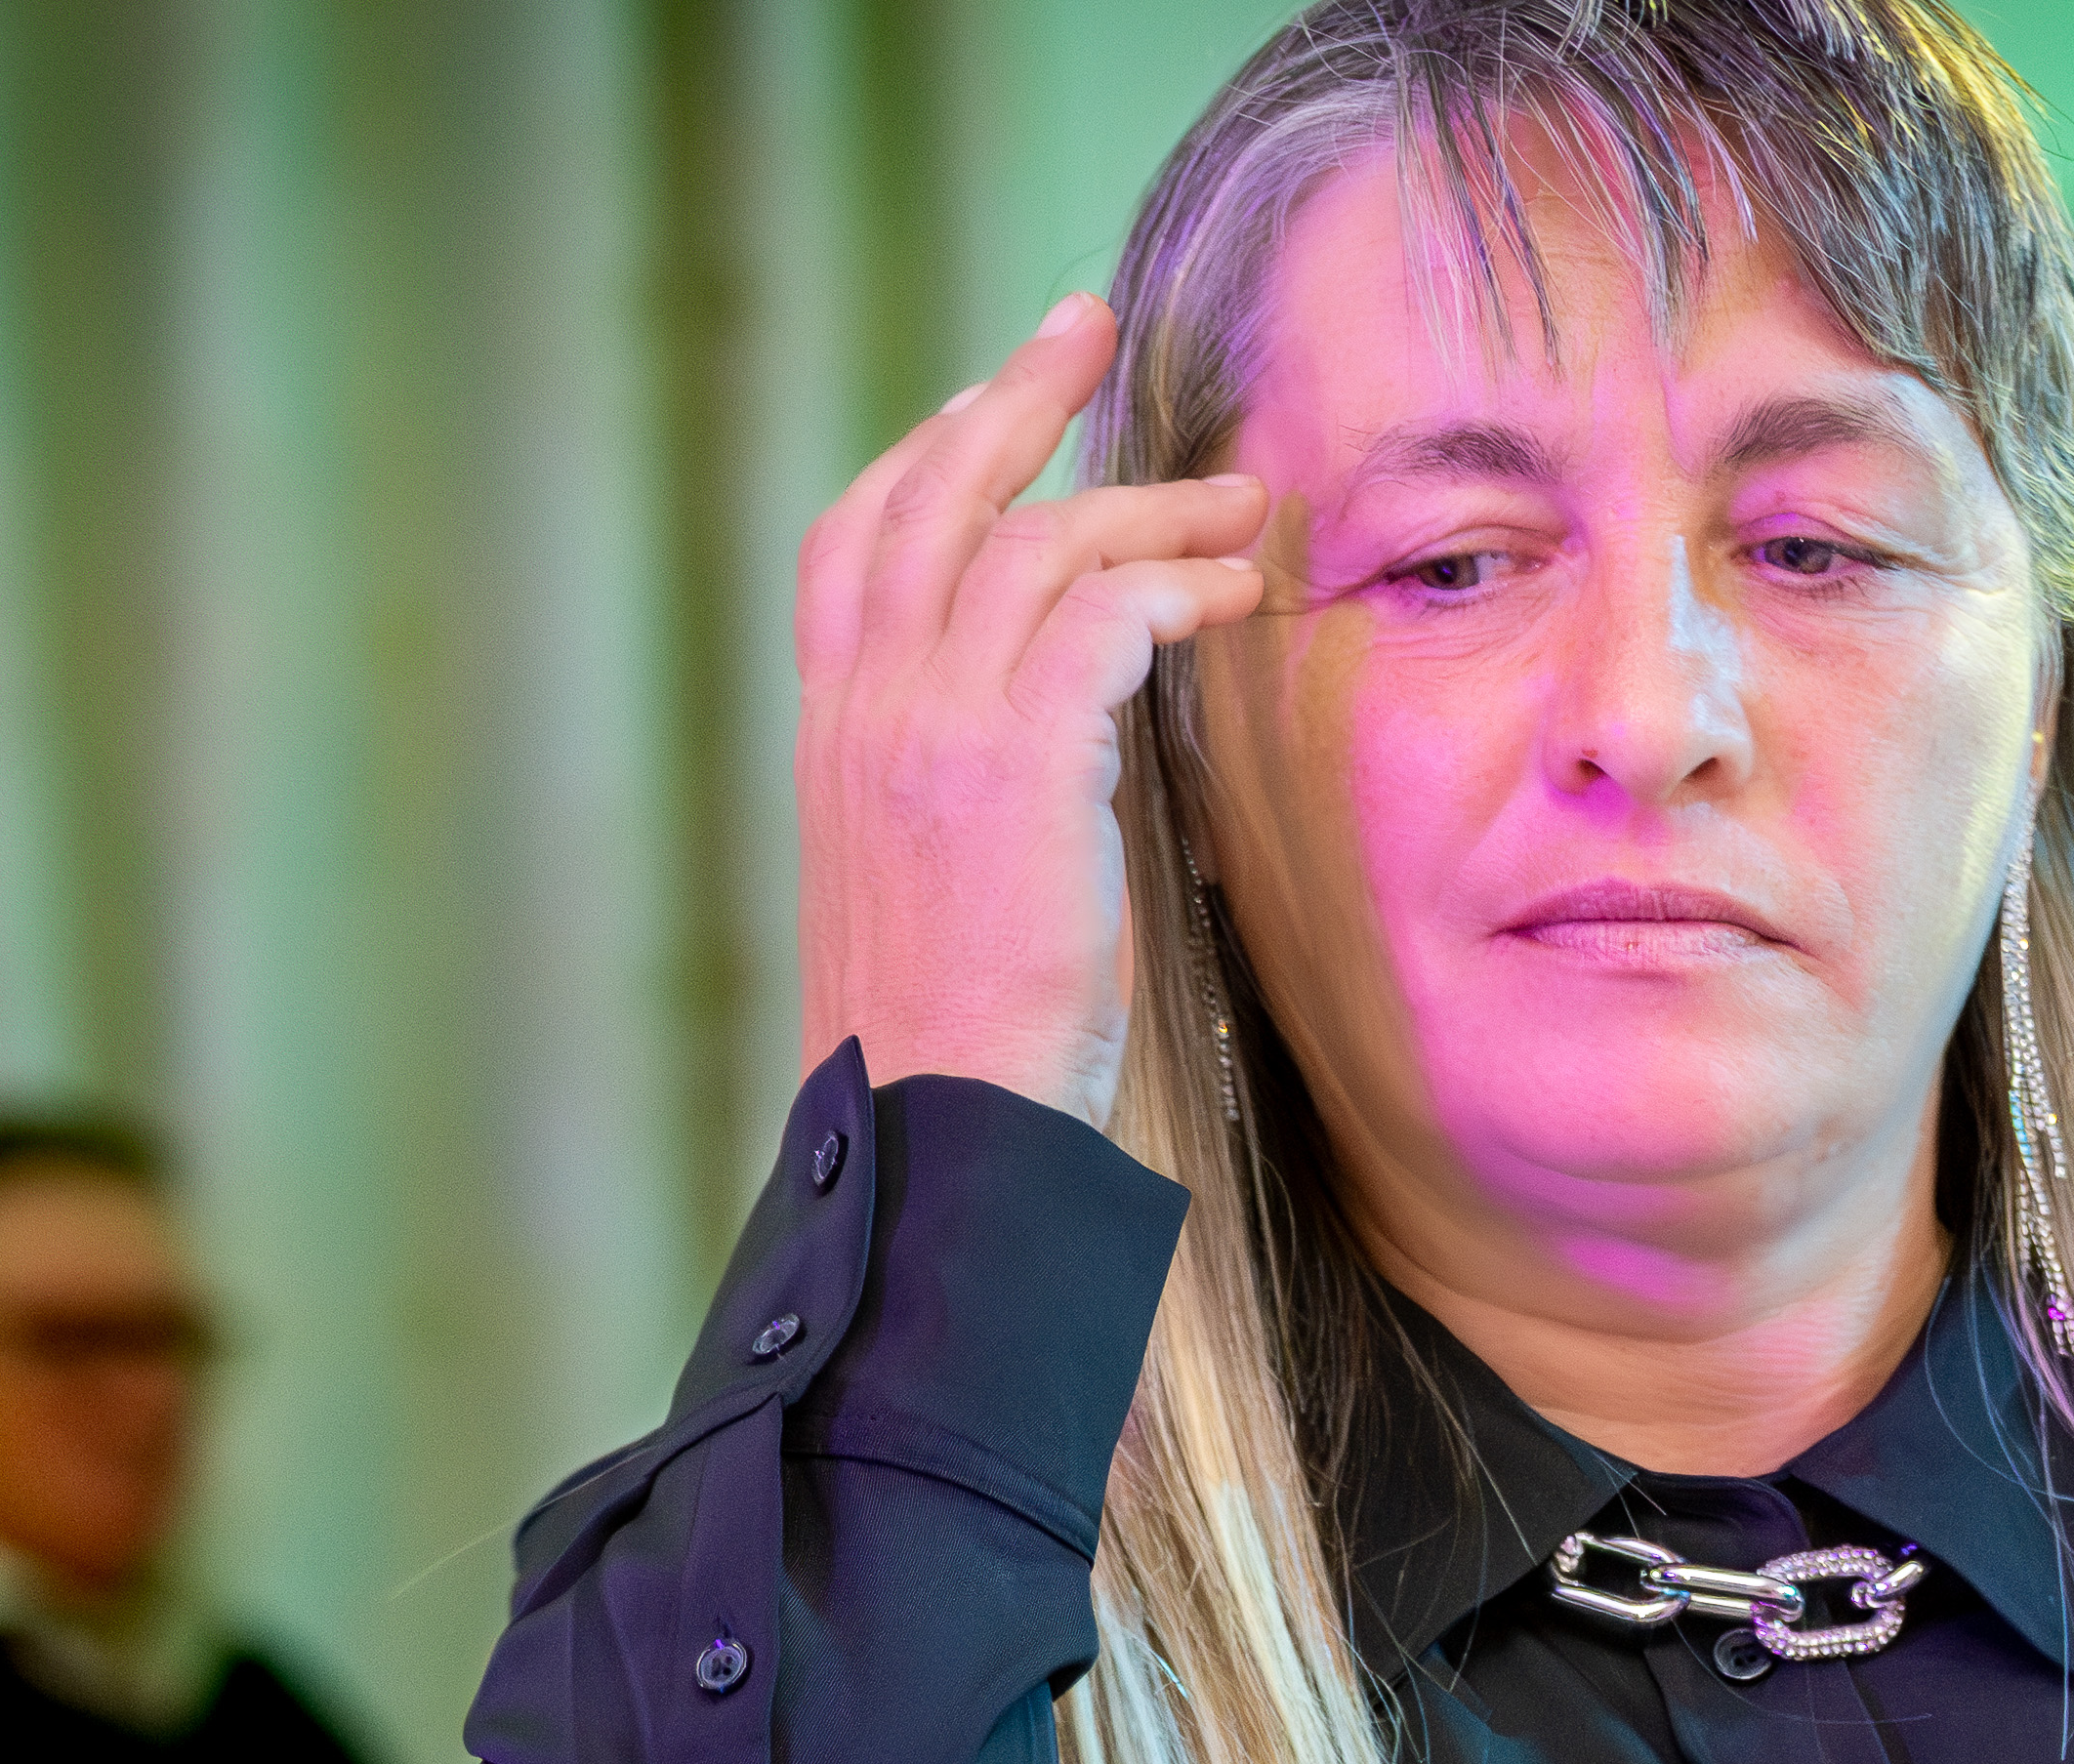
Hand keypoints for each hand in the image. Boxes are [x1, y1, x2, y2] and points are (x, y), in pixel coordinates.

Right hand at [793, 291, 1268, 1127]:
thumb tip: (1055, 745)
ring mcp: (927, 727)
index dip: (922, 458)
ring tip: (1240, 501)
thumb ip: (964, 793)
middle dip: (1014, 396)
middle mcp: (864, 710)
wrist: (936, 1128)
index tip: (987, 405)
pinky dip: (1174, 584)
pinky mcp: (1011, 759)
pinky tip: (1234, 595)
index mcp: (834, 738)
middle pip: (928, 492)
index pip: (852, 547)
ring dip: (1149, 505)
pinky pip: (1099, 613)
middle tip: (1088, 325)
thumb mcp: (929, 892)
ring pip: (1033, 540)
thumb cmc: (957, 1046)